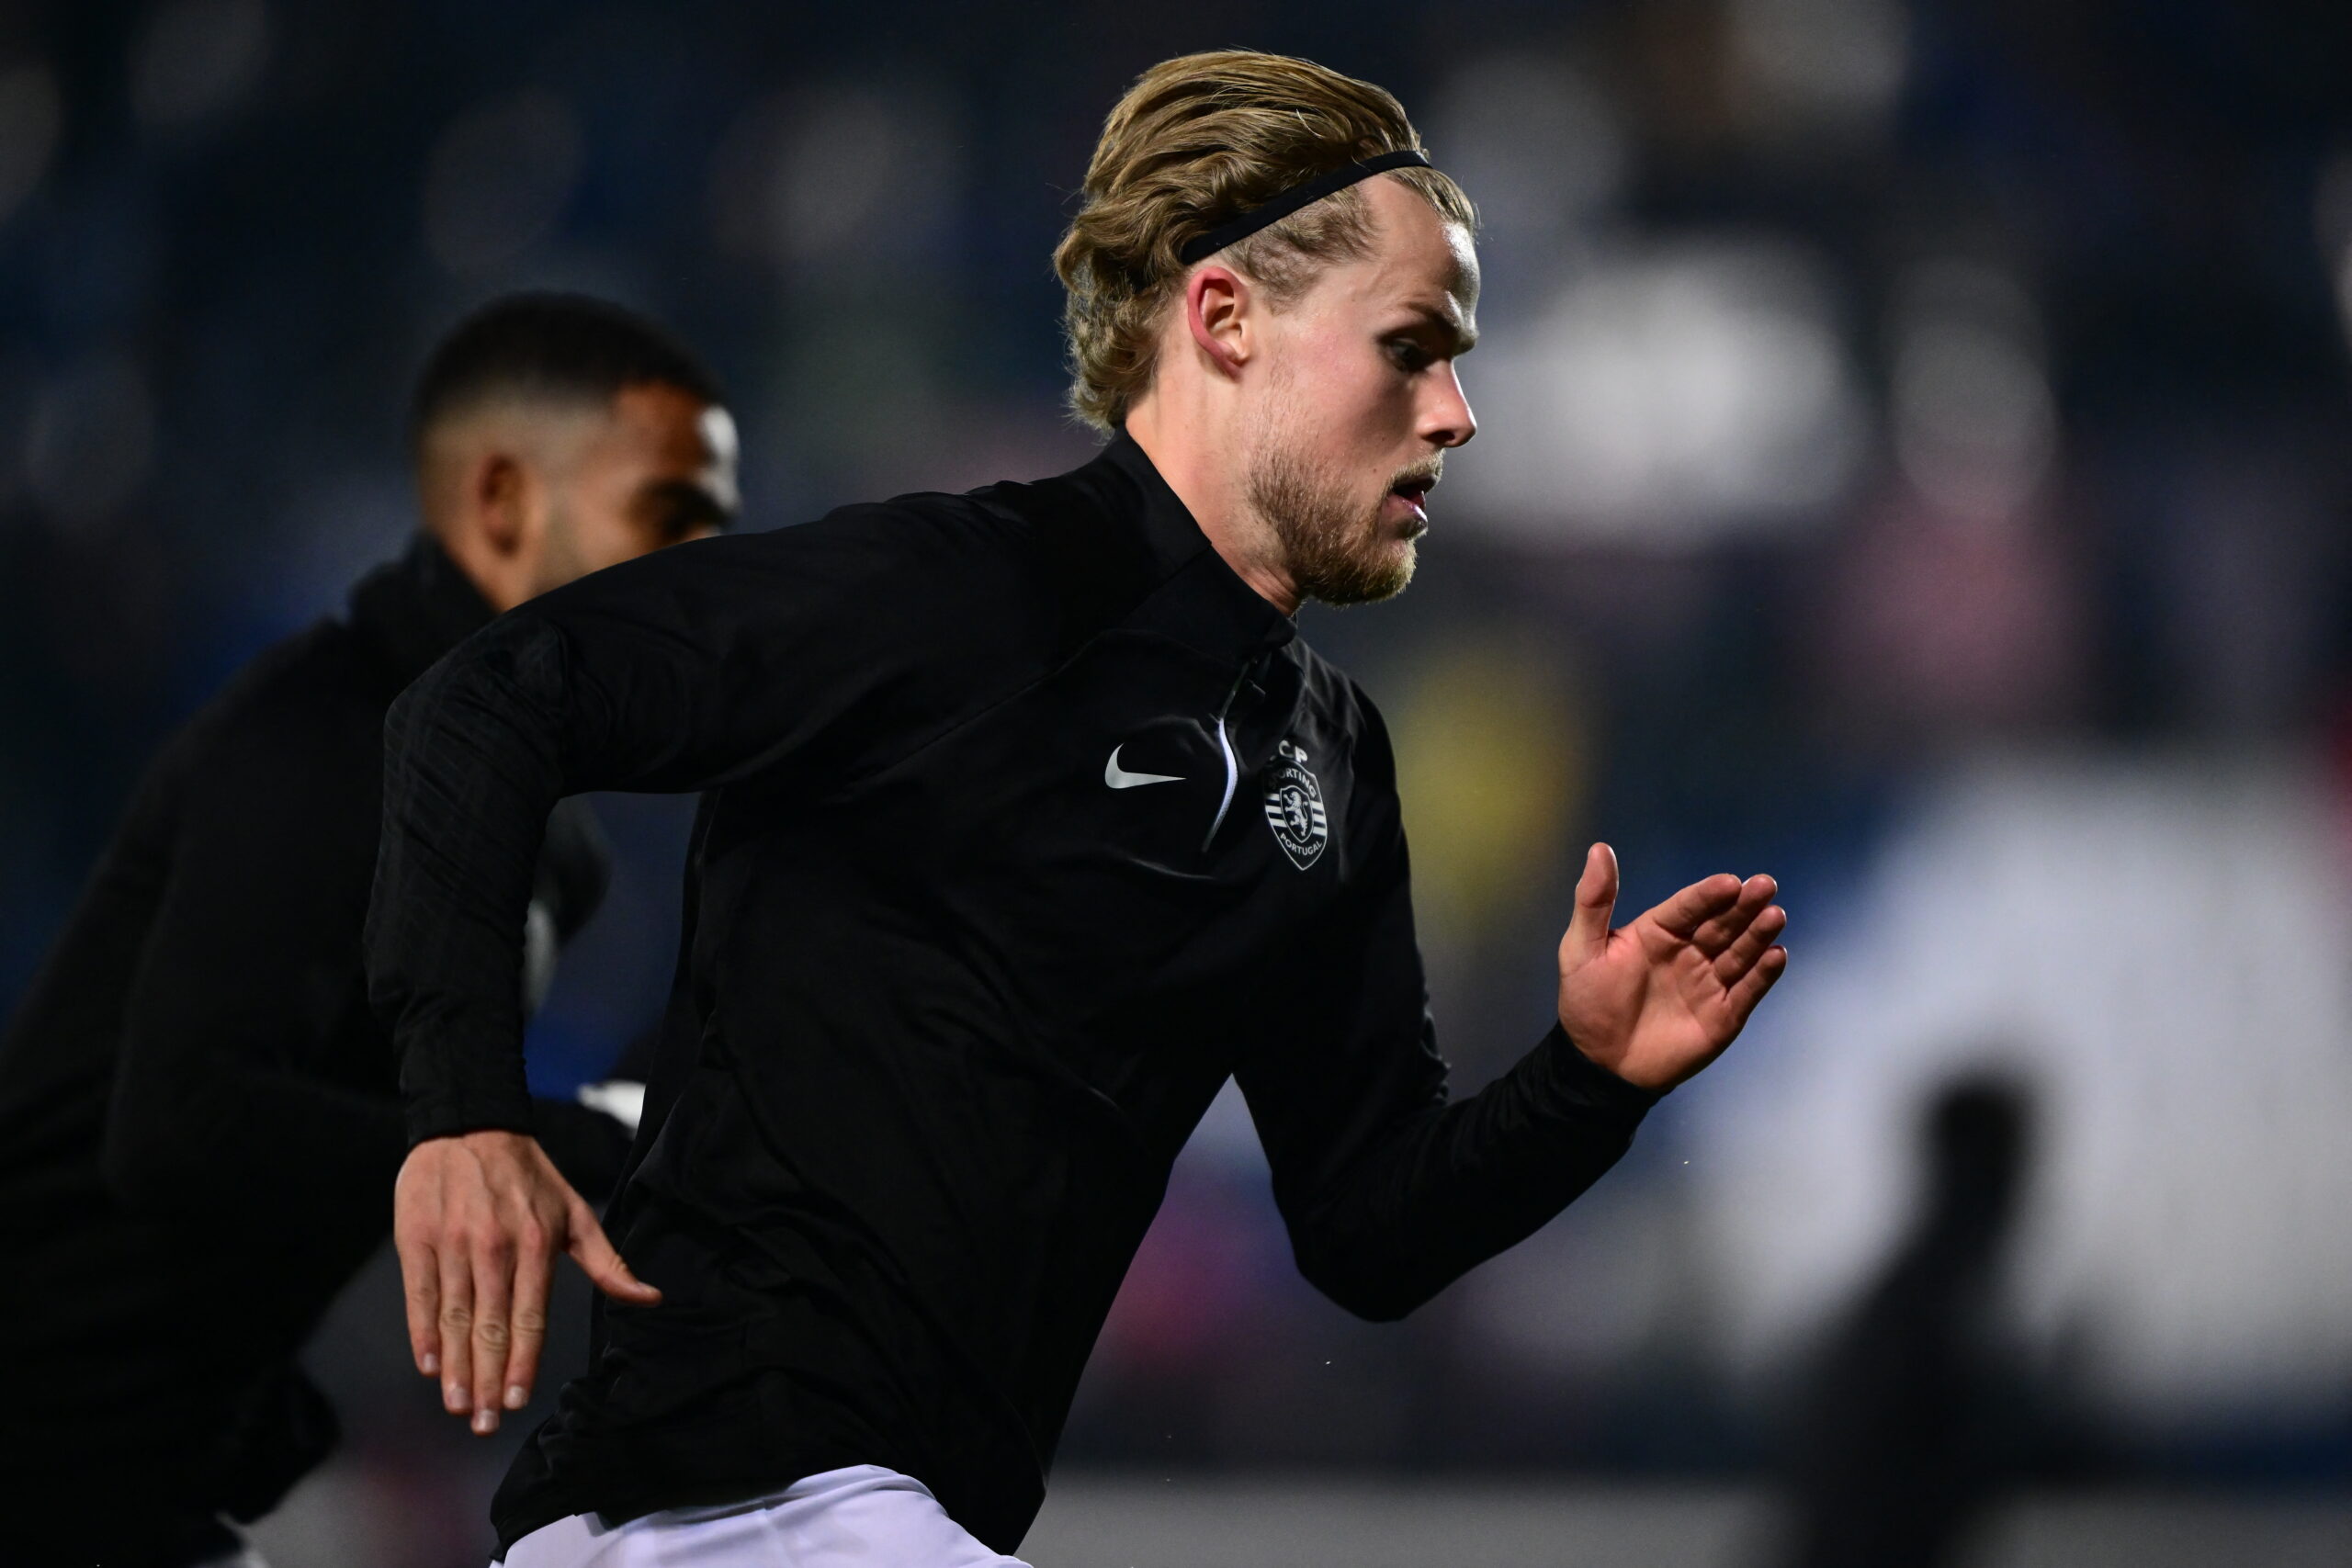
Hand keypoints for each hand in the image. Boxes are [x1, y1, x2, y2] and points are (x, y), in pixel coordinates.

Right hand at [392, 1130, 660, 1433]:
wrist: (468, 1126)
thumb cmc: (528, 1176)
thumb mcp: (575, 1213)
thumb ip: (608, 1262)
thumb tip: (649, 1297)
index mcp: (535, 1244)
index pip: (529, 1315)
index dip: (522, 1361)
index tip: (517, 1400)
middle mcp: (493, 1248)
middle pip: (490, 1326)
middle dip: (487, 1379)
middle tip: (484, 1422)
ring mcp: (452, 1244)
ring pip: (455, 1317)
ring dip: (455, 1367)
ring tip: (458, 1405)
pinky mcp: (417, 1239)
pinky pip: (420, 1295)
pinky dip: (423, 1332)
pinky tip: (429, 1365)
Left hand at [1555, 843, 1787, 1091]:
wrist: (1599, 1065)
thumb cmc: (1588, 1003)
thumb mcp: (1581, 949)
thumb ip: (1593, 900)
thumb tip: (1600, 848)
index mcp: (1659, 932)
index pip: (1689, 907)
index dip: (1709, 894)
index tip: (1730, 881)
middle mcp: (1689, 952)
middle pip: (1721, 924)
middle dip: (1744, 905)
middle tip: (1765, 886)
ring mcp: (1709, 983)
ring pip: (1740, 953)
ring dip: (1758, 934)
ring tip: (1774, 915)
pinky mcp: (1723, 1015)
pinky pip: (1747, 991)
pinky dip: (1763, 974)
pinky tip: (1776, 955)